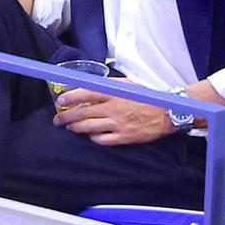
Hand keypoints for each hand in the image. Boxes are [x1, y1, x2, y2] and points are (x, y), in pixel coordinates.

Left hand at [53, 79, 174, 145]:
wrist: (166, 112)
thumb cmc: (146, 96)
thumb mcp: (127, 85)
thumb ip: (109, 86)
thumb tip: (90, 87)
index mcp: (114, 93)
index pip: (86, 93)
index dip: (71, 97)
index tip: (60, 99)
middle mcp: (113, 109)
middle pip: (83, 113)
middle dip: (66, 116)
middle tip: (58, 119)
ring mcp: (117, 125)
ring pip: (88, 128)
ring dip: (75, 128)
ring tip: (69, 127)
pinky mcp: (123, 137)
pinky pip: (102, 140)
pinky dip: (92, 138)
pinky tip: (89, 136)